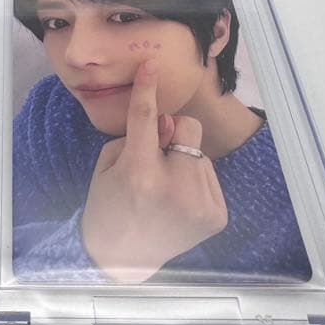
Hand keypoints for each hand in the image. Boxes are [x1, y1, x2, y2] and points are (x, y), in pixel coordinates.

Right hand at [80, 60, 227, 282]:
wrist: (123, 259)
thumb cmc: (108, 206)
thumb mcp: (107, 165)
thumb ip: (137, 137)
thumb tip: (170, 125)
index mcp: (140, 173)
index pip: (147, 118)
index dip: (148, 89)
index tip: (151, 65)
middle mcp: (175, 188)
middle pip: (188, 128)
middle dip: (174, 134)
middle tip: (156, 157)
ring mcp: (200, 204)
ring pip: (200, 153)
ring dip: (183, 161)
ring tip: (164, 189)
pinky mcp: (216, 216)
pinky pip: (209, 175)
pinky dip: (194, 181)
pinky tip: (178, 202)